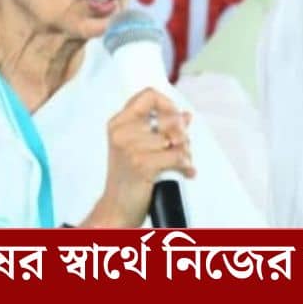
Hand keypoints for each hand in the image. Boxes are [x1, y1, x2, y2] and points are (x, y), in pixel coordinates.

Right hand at [83, 88, 194, 227]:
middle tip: (183, 148)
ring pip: (176, 139)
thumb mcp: (139, 148)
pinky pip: (178, 156)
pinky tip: (185, 172)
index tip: (176, 119)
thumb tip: (186, 115)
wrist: (116, 209)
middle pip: (169, 118)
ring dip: (186, 153)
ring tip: (181, 164)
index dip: (169, 104)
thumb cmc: (128, 180)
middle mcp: (121, 132)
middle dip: (183, 134)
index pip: (149, 95)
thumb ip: (161, 128)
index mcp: (118, 123)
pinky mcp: (141, 164)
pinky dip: (186, 166)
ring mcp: (130, 148)